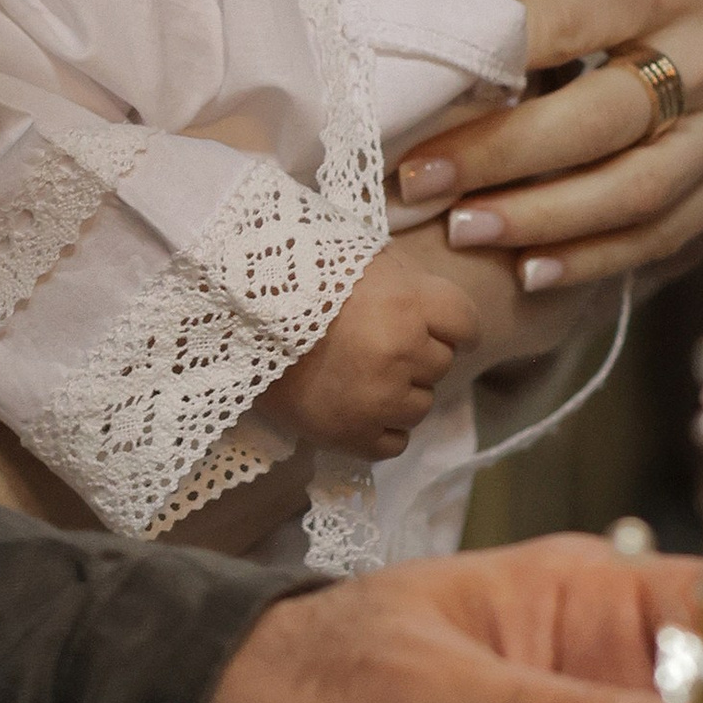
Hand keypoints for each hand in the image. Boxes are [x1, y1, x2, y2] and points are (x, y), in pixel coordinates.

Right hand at [262, 241, 480, 458]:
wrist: (236, 313)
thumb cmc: (301, 275)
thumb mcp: (365, 259)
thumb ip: (409, 281)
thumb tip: (439, 308)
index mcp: (408, 303)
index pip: (466, 325)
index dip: (451, 325)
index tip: (437, 326)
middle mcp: (400, 353)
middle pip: (441, 365)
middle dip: (417, 354)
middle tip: (375, 341)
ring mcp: (377, 399)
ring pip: (420, 406)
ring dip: (400, 393)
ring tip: (360, 372)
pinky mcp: (349, 436)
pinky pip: (394, 443)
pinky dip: (381, 428)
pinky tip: (355, 405)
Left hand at [395, 0, 702, 297]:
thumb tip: (484, 2)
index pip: (578, 21)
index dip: (499, 61)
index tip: (429, 96)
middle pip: (602, 118)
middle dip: (502, 156)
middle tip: (421, 180)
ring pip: (635, 189)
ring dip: (542, 219)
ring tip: (464, 230)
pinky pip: (668, 232)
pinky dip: (596, 257)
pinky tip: (531, 268)